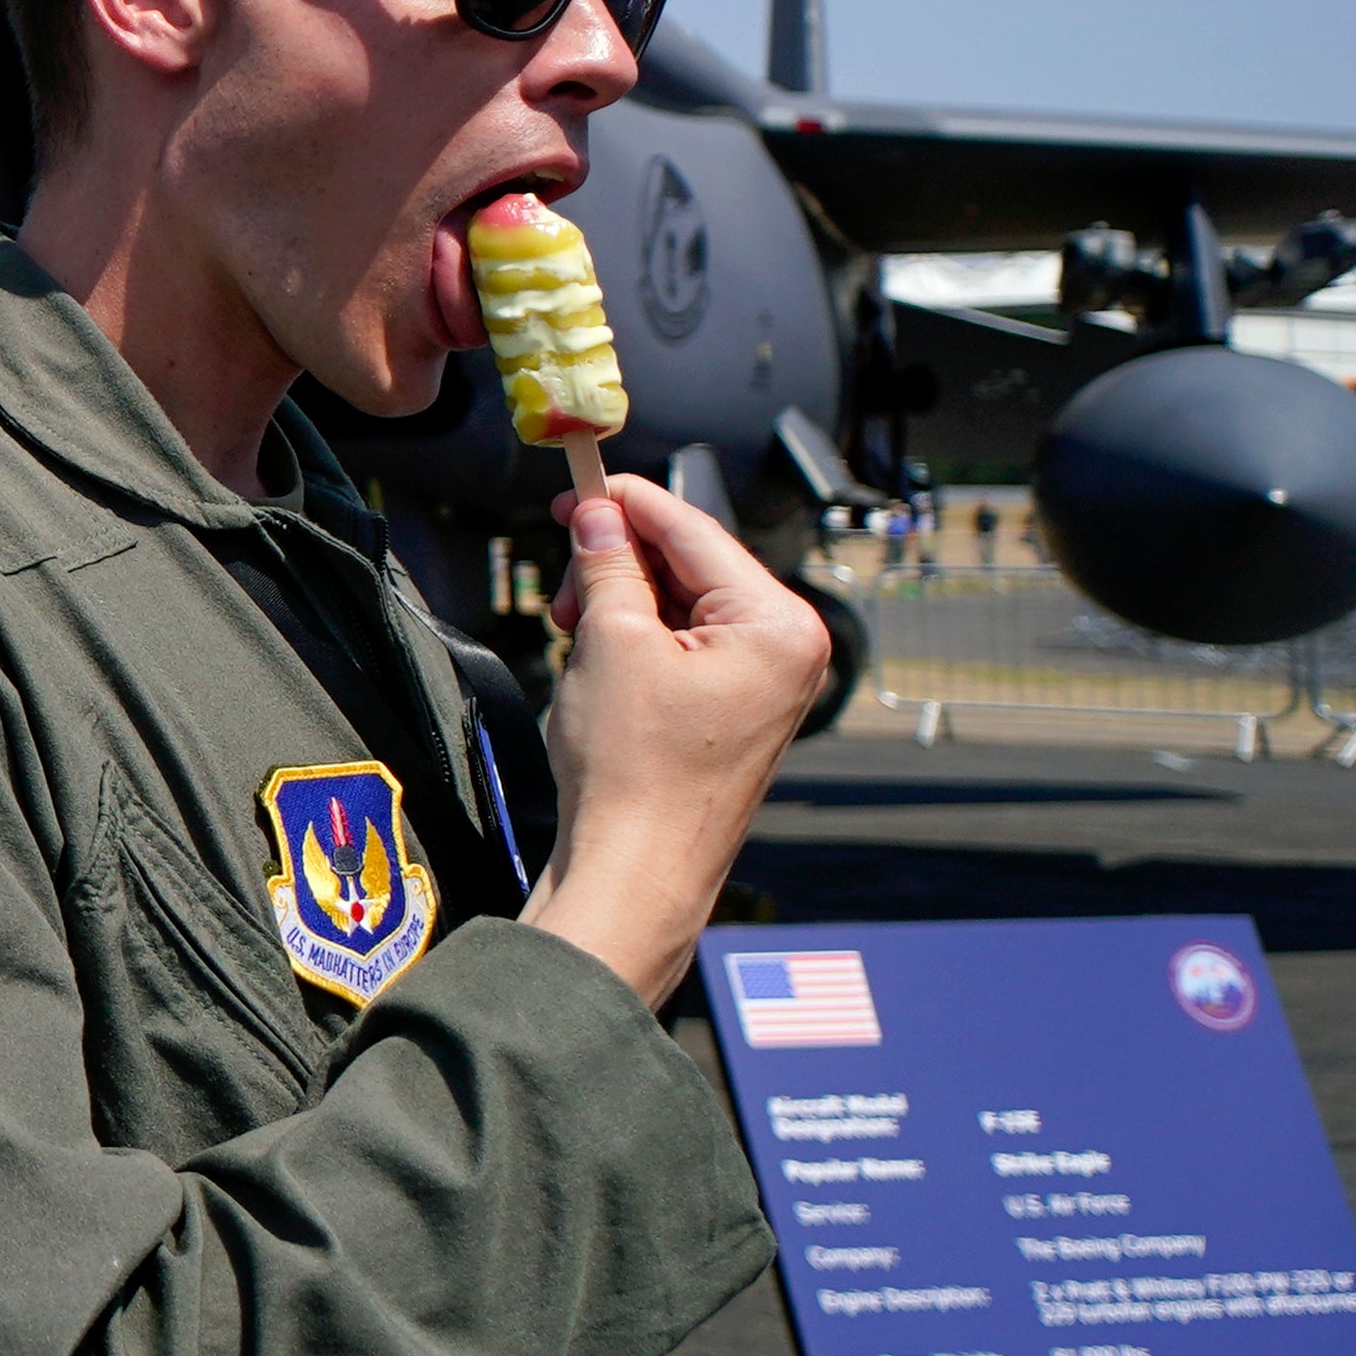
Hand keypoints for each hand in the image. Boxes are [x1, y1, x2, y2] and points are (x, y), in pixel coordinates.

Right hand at [520, 475, 826, 1002]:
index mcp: (779, 625)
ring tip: (575, 633)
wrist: (635, 873)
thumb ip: (608, 563)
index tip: (581, 482)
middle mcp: (789, 650)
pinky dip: (638, 640)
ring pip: (684, 606)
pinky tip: (597, 658)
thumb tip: (598, 515)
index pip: (696, 531)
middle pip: (693, 565)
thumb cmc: (633, 775)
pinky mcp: (738, 712)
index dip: (629, 501)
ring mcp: (768, 685)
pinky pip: (687, 648)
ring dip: (623, 604)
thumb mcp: (609, 642)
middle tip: (566, 574)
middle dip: (621, 563)